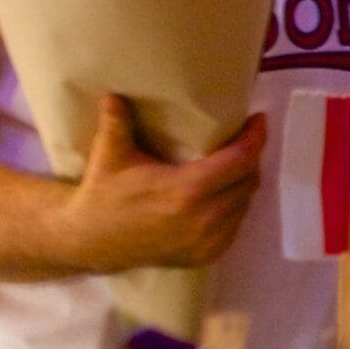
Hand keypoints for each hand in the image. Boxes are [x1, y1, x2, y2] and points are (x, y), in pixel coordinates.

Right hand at [59, 95, 266, 273]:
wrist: (92, 242)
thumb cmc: (103, 195)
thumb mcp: (109, 155)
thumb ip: (116, 121)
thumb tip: (114, 92)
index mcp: (185, 191)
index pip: (239, 161)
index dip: (255, 138)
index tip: (257, 121)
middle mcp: (202, 219)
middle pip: (248, 181)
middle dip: (251, 157)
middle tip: (244, 139)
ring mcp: (205, 242)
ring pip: (244, 204)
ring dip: (244, 182)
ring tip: (235, 163)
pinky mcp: (204, 256)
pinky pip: (235, 226)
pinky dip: (235, 207)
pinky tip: (223, 194)